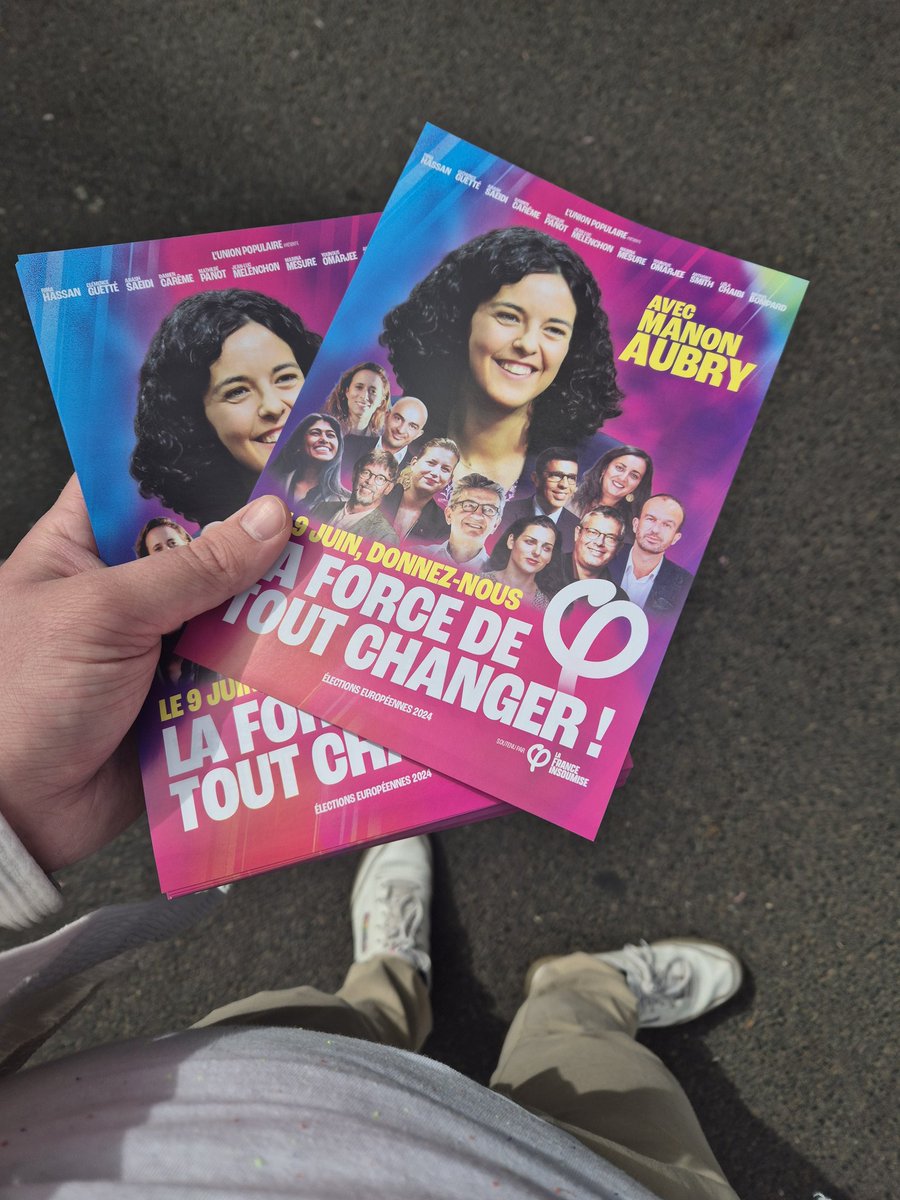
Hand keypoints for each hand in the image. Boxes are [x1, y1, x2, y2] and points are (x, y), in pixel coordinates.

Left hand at [0, 477, 290, 872]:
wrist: (15, 811)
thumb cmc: (23, 694)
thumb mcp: (107, 612)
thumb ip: (194, 568)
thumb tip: (269, 520)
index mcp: (83, 545)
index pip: (144, 481)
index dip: (198, 463)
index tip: (266, 448)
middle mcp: (124, 589)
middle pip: (203, 547)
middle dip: (256, 541)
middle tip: (323, 519)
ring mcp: (156, 645)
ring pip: (229, 611)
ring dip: (270, 606)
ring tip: (332, 583)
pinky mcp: (182, 698)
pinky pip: (236, 671)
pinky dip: (268, 665)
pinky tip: (314, 648)